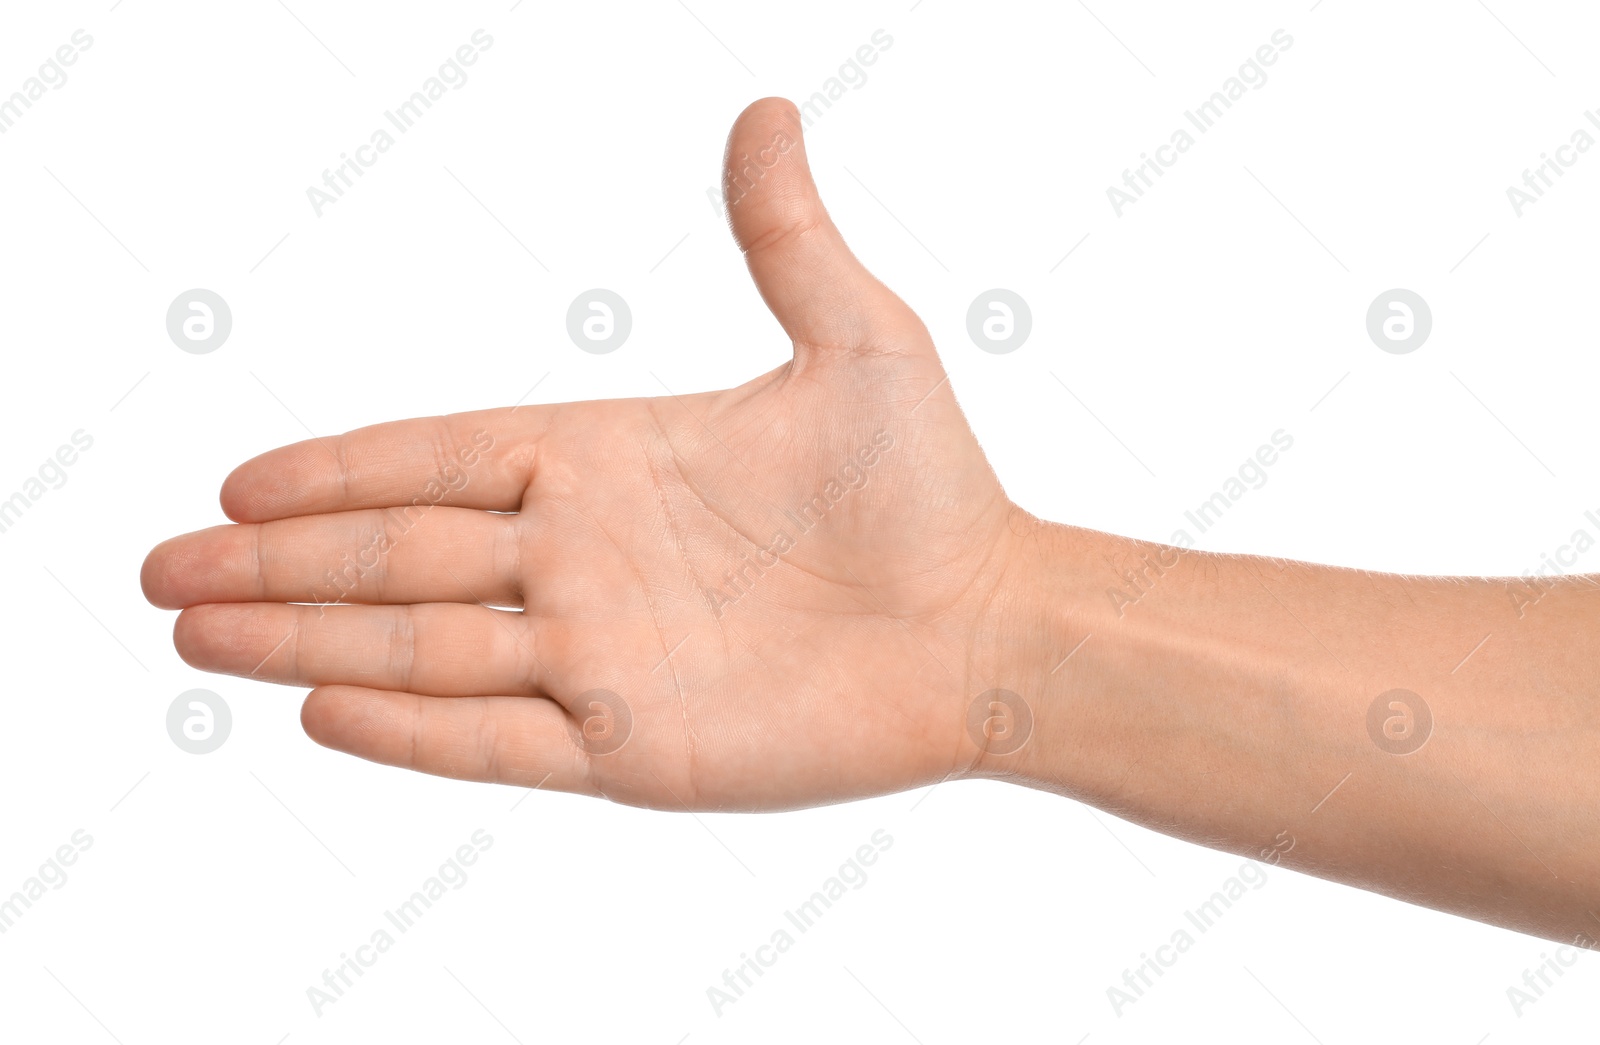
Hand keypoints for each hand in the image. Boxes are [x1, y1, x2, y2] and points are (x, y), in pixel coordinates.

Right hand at [142, 98, 1036, 810]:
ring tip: (196, 633)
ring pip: (422, 652)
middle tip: (162, 568)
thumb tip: (767, 110)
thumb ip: (783, 236)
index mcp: (609, 462)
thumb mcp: (856, 339)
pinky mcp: (638, 747)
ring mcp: (602, 658)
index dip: (335, 475)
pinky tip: (320, 711)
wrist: (991, 622)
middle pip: (398, 562)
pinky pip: (501, 741)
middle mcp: (584, 562)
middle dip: (279, 566)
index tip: (238, 480)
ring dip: (305, 644)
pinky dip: (413, 731)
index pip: (439, 465)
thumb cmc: (931, 485)